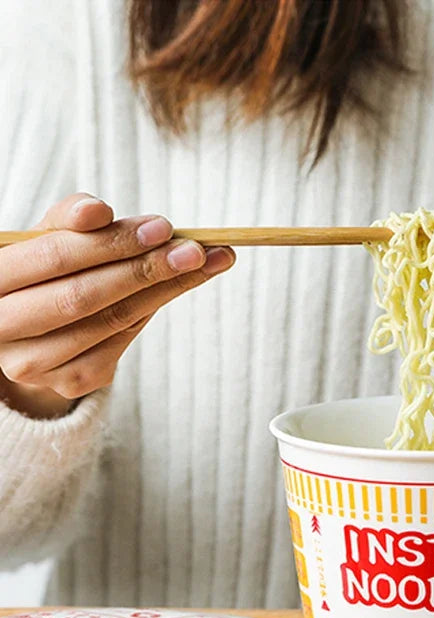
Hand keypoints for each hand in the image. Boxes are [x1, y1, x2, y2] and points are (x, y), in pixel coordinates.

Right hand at [0, 193, 234, 417]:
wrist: (31, 327)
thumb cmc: (42, 271)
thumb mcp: (45, 239)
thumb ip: (67, 220)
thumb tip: (98, 210)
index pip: (54, 257)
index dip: (111, 242)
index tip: (164, 227)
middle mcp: (2, 329)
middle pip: (85, 296)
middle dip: (147, 269)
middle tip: (196, 250)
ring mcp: (35, 364)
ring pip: (111, 321)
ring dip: (165, 290)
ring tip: (205, 264)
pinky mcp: (70, 382)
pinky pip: (122, 343)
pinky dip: (150, 311)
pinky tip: (173, 288)